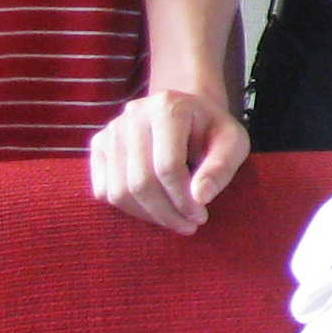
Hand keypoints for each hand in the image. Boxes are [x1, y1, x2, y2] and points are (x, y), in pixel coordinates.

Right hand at [90, 86, 250, 231]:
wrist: (188, 114)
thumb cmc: (212, 131)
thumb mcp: (233, 143)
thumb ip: (221, 167)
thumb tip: (200, 197)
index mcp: (168, 107)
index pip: (168, 166)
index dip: (183, 199)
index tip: (200, 216)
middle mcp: (134, 115)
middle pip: (140, 181)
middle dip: (166, 212)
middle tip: (188, 225)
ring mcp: (112, 130)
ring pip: (119, 191)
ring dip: (148, 215)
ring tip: (174, 220)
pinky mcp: (98, 146)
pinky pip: (104, 191)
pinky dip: (129, 209)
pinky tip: (154, 209)